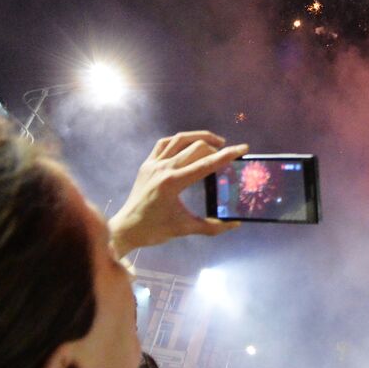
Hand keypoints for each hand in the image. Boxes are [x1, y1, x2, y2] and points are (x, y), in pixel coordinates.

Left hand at [108, 131, 248, 256]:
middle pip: (196, 147)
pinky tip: (189, 145)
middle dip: (216, 148)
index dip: (227, 155)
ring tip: (215, 142)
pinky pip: (164, 143)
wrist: (126, 228)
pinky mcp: (146, 164)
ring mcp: (153, 163)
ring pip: (180, 139)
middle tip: (227, 155)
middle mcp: (163, 168)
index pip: (206, 164)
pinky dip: (179, 140)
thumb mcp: (185, 228)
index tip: (242, 148)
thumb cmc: (155, 230)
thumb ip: (212, 227)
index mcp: (173, 183)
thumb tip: (235, 224)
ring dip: (200, 137)